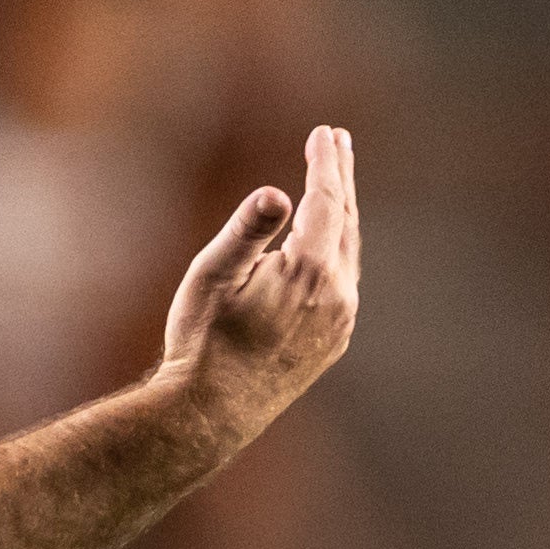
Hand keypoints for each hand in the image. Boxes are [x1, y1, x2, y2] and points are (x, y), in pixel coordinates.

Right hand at [160, 123, 360, 419]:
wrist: (210, 415)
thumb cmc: (201, 342)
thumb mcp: (212, 277)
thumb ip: (246, 230)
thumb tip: (275, 193)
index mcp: (310, 271)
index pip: (326, 200)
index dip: (325, 164)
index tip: (323, 133)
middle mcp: (337, 295)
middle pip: (346, 220)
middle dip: (341, 178)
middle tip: (337, 141)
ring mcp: (340, 322)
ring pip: (348, 253)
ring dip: (342, 214)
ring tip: (334, 187)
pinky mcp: (333, 342)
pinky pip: (344, 283)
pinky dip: (338, 251)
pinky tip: (326, 246)